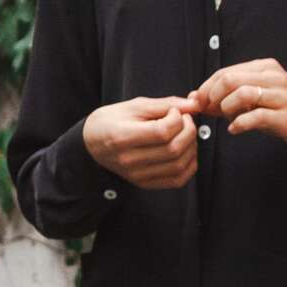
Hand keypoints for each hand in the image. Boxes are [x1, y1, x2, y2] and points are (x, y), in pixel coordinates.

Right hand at [83, 95, 198, 189]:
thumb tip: (194, 103)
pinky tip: (186, 151)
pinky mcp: (144, 183)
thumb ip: (164, 104)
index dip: (177, 119)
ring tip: (185, 134)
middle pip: (173, 149)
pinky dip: (189, 165)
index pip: (162, 132)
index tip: (174, 111)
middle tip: (184, 120)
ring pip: (179, 165)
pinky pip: (177, 180)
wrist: (91, 144)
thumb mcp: (133, 106)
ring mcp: (137, 175)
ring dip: (191, 147)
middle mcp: (129, 160)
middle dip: (188, 130)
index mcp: (122, 137)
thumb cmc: (111, 121)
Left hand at [185, 60, 286, 159]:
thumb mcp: (259, 100)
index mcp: (266, 68)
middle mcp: (275, 78)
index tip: (198, 102)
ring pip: (242, 93)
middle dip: (211, 97)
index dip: (206, 87)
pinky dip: (239, 124)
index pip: (226, 71)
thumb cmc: (286, 113)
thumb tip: (198, 99)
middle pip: (230, 79)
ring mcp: (283, 96)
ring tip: (225, 118)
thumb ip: (231, 97)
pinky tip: (235, 129)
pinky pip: (256, 116)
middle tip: (207, 112)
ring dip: (226, 108)